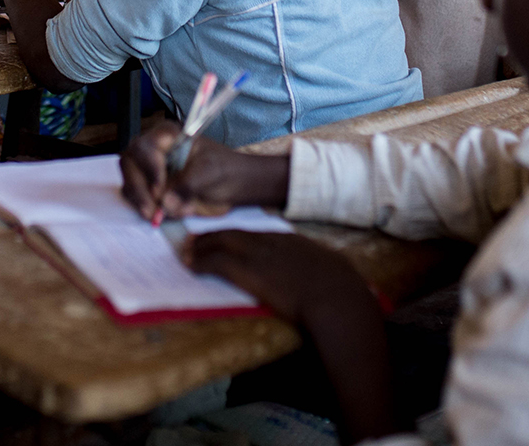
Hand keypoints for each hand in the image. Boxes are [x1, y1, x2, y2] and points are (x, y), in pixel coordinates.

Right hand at [121, 122, 290, 219]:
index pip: (145, 146)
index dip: (148, 167)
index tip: (160, 188)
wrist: (234, 186)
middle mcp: (154, 150)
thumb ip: (188, 185)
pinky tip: (162, 216)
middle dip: (139, 188)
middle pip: (129, 164)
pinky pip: (136, 200)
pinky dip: (145, 210)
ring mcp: (149, 170)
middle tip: (152, 210)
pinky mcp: (150, 190)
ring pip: (129, 183)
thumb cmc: (224, 171)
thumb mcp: (210, 173)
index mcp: (169, 136)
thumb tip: (165, 203)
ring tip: (157, 216)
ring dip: (140, 202)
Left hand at [187, 231, 362, 321]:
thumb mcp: (331, 271)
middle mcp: (272, 241)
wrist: (335, 296)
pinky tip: (190, 266)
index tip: (228, 239)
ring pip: (221, 242)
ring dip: (201, 247)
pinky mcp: (249, 270)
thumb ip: (318, 269)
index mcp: (292, 240)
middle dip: (213, 236)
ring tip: (187, 252)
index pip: (257, 232)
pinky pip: (217, 261)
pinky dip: (200, 262)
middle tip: (196, 240)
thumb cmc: (340, 289)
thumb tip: (322, 276)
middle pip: (234, 232)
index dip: (238, 236)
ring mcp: (260, 254)